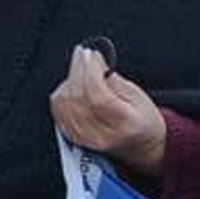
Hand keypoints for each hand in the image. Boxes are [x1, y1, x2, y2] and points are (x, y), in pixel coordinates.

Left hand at [50, 46, 166, 177]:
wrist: (139, 144)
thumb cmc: (141, 118)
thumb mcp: (138, 96)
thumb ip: (113, 80)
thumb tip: (94, 62)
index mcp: (125, 124)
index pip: (98, 96)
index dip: (90, 71)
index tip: (90, 53)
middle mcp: (102, 135)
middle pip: (78, 98)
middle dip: (77, 70)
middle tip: (83, 54)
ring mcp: (85, 139)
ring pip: (65, 104)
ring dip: (69, 81)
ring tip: (81, 69)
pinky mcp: (73, 137)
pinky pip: (58, 111)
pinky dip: (62, 94)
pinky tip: (72, 85)